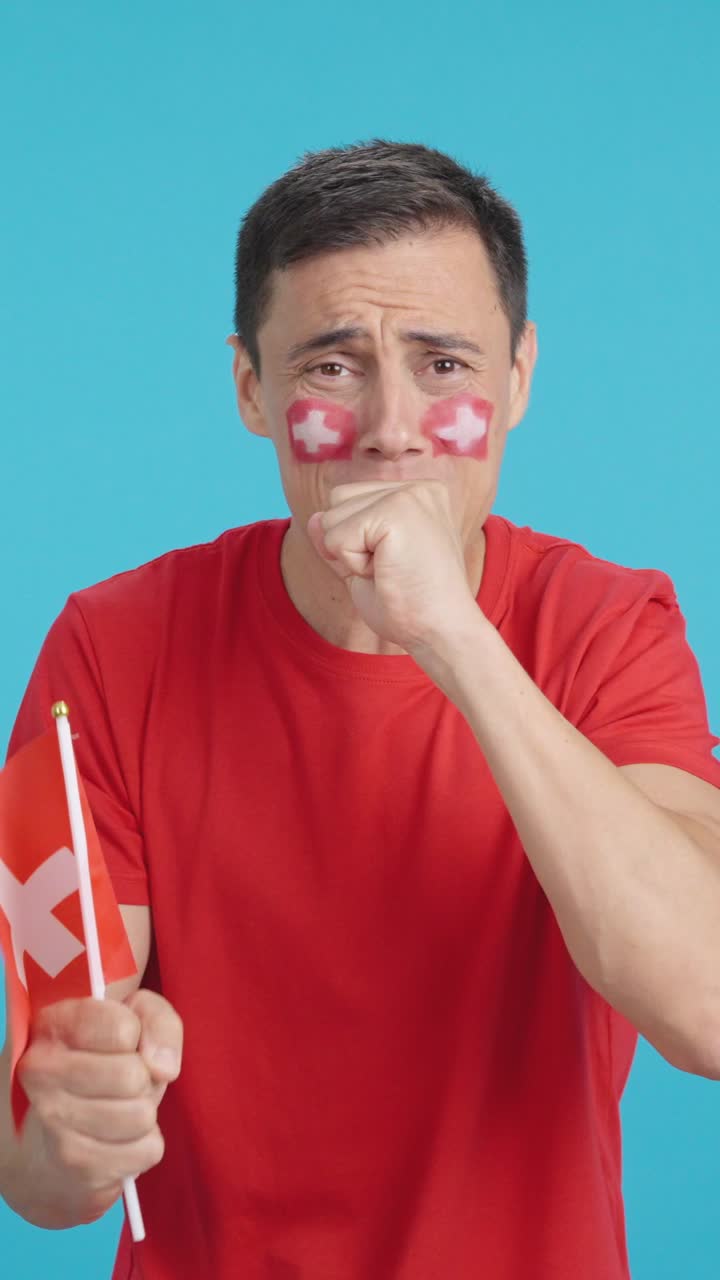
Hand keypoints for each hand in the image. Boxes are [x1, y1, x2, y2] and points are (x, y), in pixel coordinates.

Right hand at [16, 990, 182, 1212]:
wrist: (51, 1140)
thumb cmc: (100, 1064)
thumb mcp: (133, 1020)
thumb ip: (157, 1021)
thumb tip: (163, 1068)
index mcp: (54, 1026)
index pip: (122, 1029)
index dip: (135, 1034)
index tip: (121, 1041)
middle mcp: (43, 1072)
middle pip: (133, 1075)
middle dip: (142, 1078)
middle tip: (122, 1082)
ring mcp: (54, 1122)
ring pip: (142, 1115)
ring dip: (143, 1112)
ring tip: (118, 1108)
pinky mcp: (76, 1165)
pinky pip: (148, 1151)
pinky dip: (143, 1145)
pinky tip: (116, 1139)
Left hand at [307, 480, 479, 653]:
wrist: (441, 632)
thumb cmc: (410, 607)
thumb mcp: (365, 566)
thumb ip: (340, 539)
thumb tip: (314, 517)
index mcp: (417, 495)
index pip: (350, 498)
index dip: (355, 541)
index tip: (395, 565)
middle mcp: (418, 487)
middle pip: (338, 499)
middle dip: (349, 544)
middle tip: (391, 570)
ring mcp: (410, 495)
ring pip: (333, 517)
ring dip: (351, 555)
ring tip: (391, 570)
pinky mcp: (398, 510)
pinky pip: (338, 538)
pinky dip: (353, 565)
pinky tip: (389, 572)